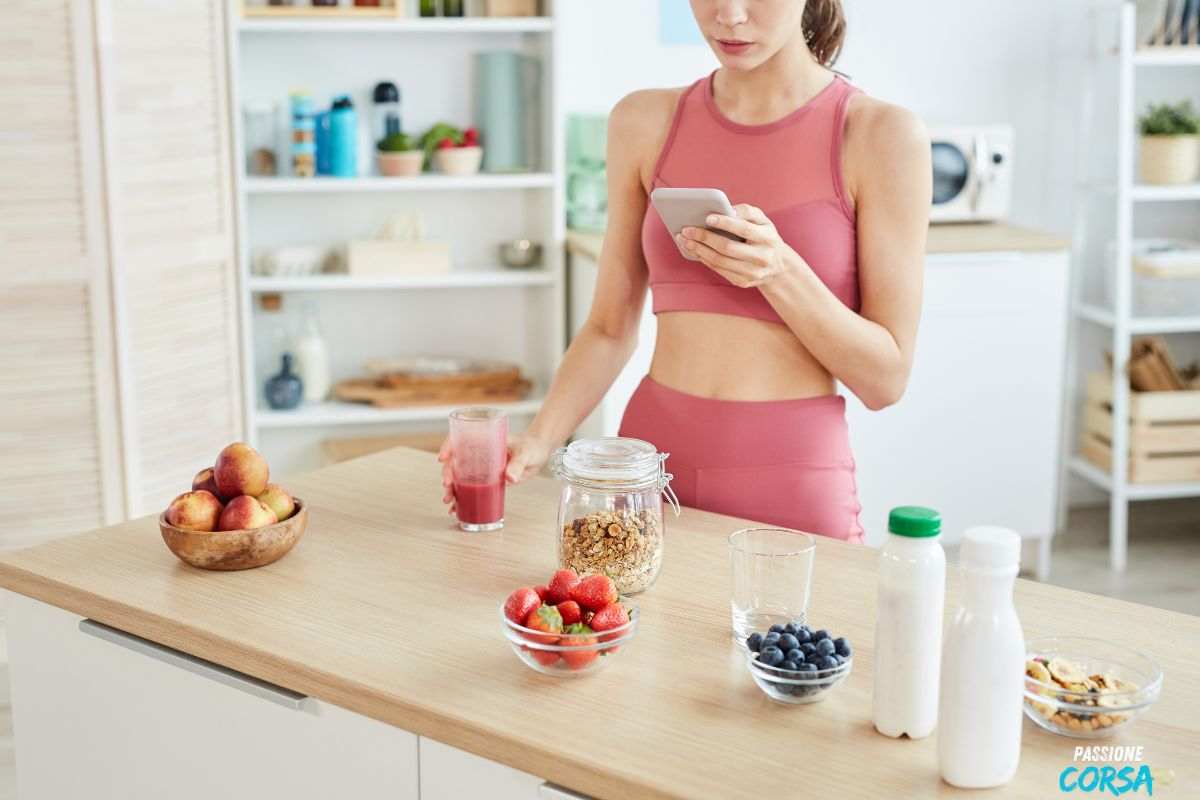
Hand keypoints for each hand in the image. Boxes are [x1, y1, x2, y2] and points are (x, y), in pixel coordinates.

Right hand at [438, 434, 552, 516]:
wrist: (539, 453)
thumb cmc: (531, 446)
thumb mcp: (525, 453)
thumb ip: (518, 465)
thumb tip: (510, 478)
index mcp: (484, 440)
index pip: (460, 439)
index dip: (448, 447)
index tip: (443, 458)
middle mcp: (479, 453)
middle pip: (456, 461)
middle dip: (448, 474)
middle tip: (447, 485)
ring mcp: (481, 467)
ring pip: (460, 477)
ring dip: (451, 489)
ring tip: (448, 501)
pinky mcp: (486, 479)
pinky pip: (471, 488)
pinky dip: (462, 498)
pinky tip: (456, 508)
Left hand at [675, 203, 793, 288]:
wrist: (779, 267)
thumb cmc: (764, 237)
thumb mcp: (763, 221)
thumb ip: (747, 212)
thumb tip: (725, 210)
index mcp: (768, 238)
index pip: (745, 229)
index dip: (725, 223)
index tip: (707, 218)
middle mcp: (762, 257)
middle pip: (728, 248)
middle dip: (704, 238)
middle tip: (686, 230)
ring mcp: (753, 272)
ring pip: (720, 261)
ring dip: (699, 250)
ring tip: (684, 240)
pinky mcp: (743, 282)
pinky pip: (719, 270)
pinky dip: (704, 259)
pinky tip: (694, 250)